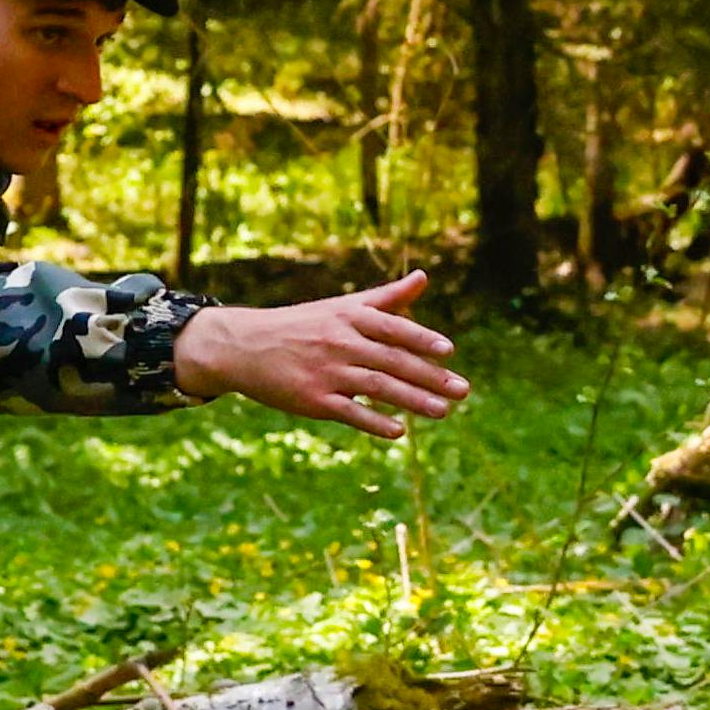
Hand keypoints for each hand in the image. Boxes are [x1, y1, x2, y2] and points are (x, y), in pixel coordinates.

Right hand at [176, 272, 474, 438]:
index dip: (420, 339)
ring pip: (377, 388)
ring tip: (442, 412)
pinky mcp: (313, 400)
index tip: (448, 351)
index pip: (393, 329)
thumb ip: (386, 297)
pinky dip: (374, 422)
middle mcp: (341, 343)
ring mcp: (327, 372)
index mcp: (350, 318)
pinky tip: (398, 432)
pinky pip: (349, 413)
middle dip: (429, 377)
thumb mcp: (343, 306)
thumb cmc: (302, 324)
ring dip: (412, 401)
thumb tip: (424, 277)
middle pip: (392, 361)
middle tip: (463, 391)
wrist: (247, 346)